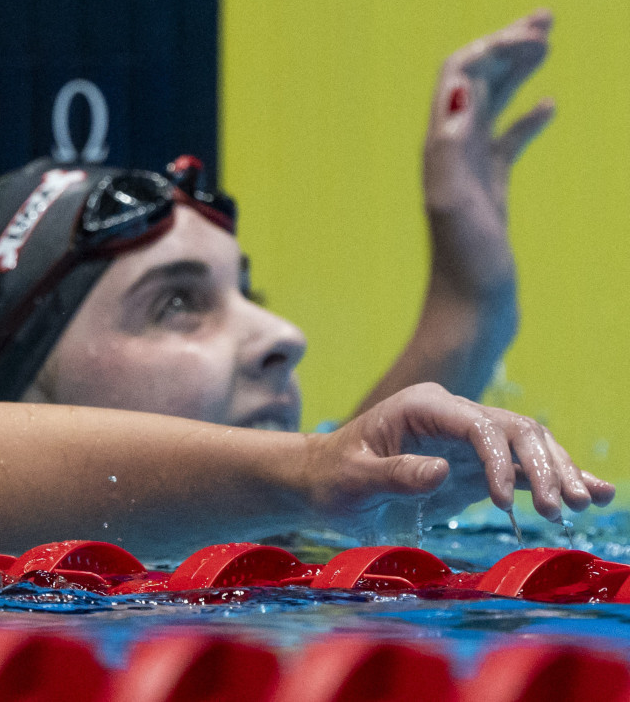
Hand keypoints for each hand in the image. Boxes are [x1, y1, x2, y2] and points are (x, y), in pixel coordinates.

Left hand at [305, 383, 613, 531]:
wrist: (321, 481)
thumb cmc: (332, 477)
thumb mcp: (353, 479)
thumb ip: (394, 474)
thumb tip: (442, 470)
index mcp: (423, 407)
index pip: (478, 425)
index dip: (497, 460)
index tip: (498, 500)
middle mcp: (453, 416)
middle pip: (516, 431)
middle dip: (544, 466)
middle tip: (558, 507)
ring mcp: (468, 440)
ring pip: (529, 447)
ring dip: (558, 472)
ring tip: (585, 503)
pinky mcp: (476, 466)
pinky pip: (522, 469)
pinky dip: (554, 480)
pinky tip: (594, 493)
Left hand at [423, 9, 553, 295]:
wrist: (470, 314)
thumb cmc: (464, 267)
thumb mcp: (455, 202)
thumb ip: (450, 148)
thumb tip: (457, 93)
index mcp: (441, 147)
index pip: (459, 76)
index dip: (494, 48)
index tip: (539, 39)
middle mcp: (450, 153)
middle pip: (474, 82)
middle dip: (506, 46)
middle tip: (546, 17)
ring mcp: (471, 172)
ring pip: (493, 107)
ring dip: (516, 71)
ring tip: (547, 42)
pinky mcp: (490, 193)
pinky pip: (506, 143)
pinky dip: (525, 118)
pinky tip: (549, 106)